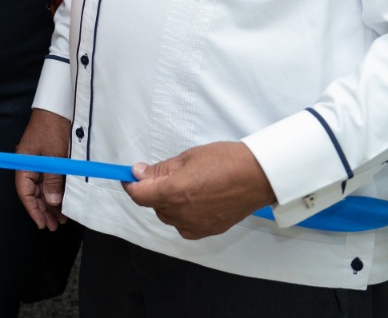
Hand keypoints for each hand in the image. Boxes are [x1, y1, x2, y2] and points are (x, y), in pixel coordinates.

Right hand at [15, 108, 71, 229]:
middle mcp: (29, 164)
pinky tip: (63, 200)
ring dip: (51, 203)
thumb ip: (53, 180)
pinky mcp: (49, 158)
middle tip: (54, 225)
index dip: (33, 209)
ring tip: (61, 217)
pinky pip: (50, 179)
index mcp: (24, 163)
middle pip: (33, 192)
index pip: (25, 192)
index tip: (42, 223)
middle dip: (44, 210)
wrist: (59, 106)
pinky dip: (56, 191)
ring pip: (43, 188)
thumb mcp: (55, 156)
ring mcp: (39, 161)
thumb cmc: (52, 127)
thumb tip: (51, 201)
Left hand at [123, 141, 275, 238]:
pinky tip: (194, 201)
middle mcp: (182, 213)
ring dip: (168, 203)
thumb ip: (161, 169)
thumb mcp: (187, 157)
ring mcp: (195, 225)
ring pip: (169, 216)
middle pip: (154, 206)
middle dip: (153, 191)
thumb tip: (139, 173)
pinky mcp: (208, 231)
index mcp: (174, 192)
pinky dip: (182, 215)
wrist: (258, 176)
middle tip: (167, 175)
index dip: (131, 185)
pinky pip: (184, 226)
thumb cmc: (226, 161)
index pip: (139, 196)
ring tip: (186, 185)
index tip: (130, 178)